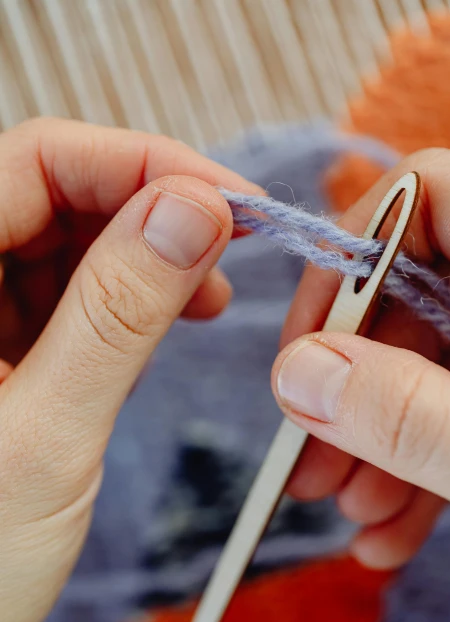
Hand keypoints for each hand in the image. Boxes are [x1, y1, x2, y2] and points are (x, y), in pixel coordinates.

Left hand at [0, 118, 259, 621]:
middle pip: (53, 192)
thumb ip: (117, 316)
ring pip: (67, 239)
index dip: (139, 164)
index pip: (33, 163)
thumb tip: (193, 212)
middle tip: (234, 242)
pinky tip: (175, 312)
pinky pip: (69, 292)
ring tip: (211, 289)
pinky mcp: (0, 348)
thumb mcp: (46, 438)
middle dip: (152, 207)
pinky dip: (129, 294)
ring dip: (147, 250)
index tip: (229, 201)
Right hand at [272, 149, 449, 569]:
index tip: (303, 358)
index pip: (430, 195)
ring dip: (392, 437)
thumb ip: (417, 420)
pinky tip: (402, 525)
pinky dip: (442, 455)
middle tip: (315, 469)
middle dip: (360, 388)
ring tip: (357, 516)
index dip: (348, 269)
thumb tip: (301, 374)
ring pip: (447, 354)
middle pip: (424, 291)